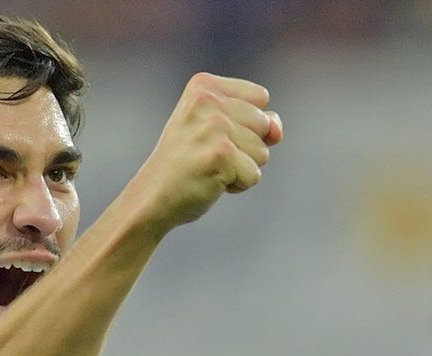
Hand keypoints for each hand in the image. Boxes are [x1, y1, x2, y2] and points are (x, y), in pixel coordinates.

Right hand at [130, 72, 282, 229]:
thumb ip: (257, 121)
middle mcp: (209, 100)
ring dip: (241, 167)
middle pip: (265, 124)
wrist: (153, 196)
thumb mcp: (220, 130)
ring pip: (262, 152)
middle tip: (209, 154)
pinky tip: (210, 181)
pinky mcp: (222, 154)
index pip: (261, 98)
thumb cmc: (188, 163)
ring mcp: (215, 126)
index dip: (247, 123)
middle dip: (246, 147)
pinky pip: (254, 175)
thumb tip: (278, 131)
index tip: (212, 134)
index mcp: (204, 85)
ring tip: (209, 167)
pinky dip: (238, 185)